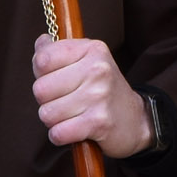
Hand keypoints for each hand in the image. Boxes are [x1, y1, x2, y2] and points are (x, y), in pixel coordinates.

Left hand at [31, 35, 154, 158]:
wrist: (135, 120)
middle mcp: (97, 70)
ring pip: (47, 113)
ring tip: (71, 116)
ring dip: (53, 120)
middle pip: (40, 89)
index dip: (41, 75)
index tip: (56, 79)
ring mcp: (99, 96)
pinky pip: (58, 132)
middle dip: (46, 101)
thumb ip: (58, 51)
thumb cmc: (102, 89)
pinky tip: (72, 130)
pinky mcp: (99, 122)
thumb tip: (41, 41)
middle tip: (65, 102)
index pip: (42, 60)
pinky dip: (59, 135)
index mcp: (92, 49)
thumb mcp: (86, 61)